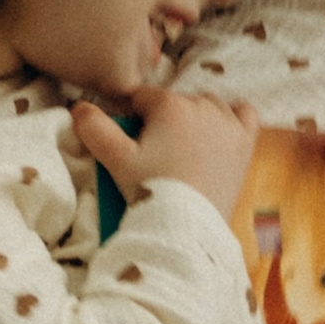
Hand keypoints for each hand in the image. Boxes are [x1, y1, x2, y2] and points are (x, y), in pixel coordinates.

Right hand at [74, 84, 260, 220]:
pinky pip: (245, 114)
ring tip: (181, 147)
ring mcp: (228, 123)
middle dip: (162, 119)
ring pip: (208, 104)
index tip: (131, 139)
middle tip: (154, 152)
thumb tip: (78, 107)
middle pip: (175, 101)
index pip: (143, 97)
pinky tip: (222, 130)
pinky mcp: (245, 143)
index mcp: (169, 105)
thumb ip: (94, 128)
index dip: (132, 116)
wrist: (188, 226)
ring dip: (194, 118)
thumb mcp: (115, 160)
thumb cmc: (151, 191)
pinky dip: (235, 117)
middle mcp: (202, 105)